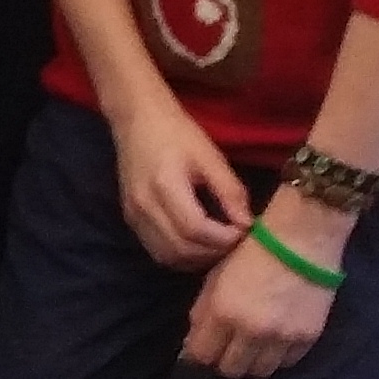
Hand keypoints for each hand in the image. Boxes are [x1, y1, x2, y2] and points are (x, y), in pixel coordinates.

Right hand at [109, 96, 253, 268]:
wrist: (137, 119)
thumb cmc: (177, 132)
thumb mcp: (210, 156)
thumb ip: (230, 191)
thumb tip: (247, 224)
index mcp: (164, 186)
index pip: (196, 229)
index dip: (224, 238)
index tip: (245, 231)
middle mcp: (143, 206)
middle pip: (182, 249)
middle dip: (214, 252)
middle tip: (236, 241)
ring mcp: (133, 215)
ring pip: (168, 257)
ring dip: (197, 258)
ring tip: (219, 244)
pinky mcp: (130, 219)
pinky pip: (157, 251)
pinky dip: (181, 255)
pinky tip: (198, 244)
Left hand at [184, 225, 335, 377]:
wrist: (303, 240)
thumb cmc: (252, 250)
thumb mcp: (216, 276)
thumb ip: (202, 312)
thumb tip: (192, 343)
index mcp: (223, 312)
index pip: (201, 356)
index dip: (198, 355)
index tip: (201, 349)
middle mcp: (252, 330)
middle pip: (231, 370)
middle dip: (224, 361)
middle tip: (226, 348)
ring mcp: (282, 337)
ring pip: (259, 372)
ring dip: (251, 362)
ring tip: (251, 347)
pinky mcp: (308, 338)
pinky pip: (287, 363)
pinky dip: (277, 357)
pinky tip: (274, 342)